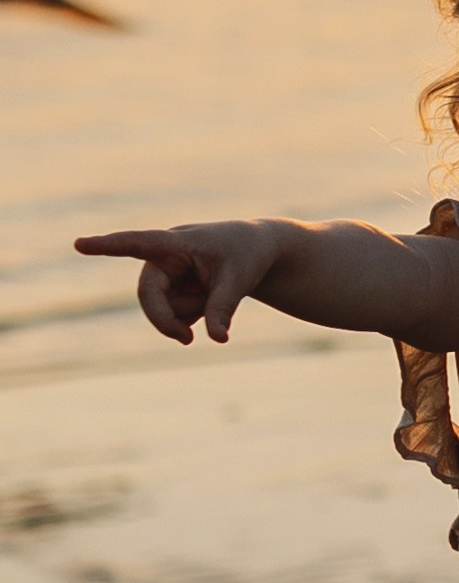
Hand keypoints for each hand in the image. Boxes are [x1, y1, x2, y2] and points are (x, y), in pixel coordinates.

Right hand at [74, 219, 293, 344]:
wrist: (256, 252)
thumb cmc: (245, 255)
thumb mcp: (239, 280)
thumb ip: (224, 308)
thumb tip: (218, 339)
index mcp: (176, 242)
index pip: (139, 243)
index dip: (108, 246)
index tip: (79, 244)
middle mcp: (162, 257)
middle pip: (148, 296)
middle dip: (166, 320)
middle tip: (189, 340)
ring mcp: (164, 274)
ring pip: (163, 310)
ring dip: (187, 314)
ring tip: (212, 296)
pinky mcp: (169, 289)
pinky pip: (172, 315)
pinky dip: (190, 316)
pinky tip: (206, 301)